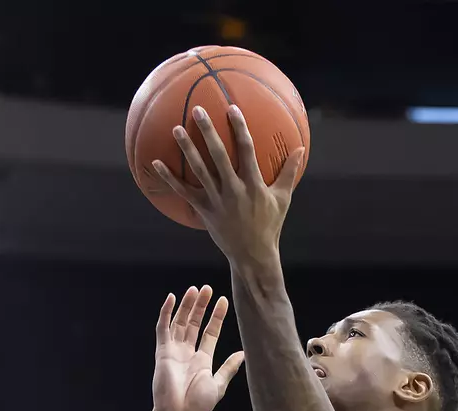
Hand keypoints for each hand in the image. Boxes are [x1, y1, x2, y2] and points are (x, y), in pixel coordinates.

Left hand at [151, 105, 306, 269]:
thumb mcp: (283, 199)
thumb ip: (289, 172)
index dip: (239, 128)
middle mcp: (233, 189)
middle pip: (218, 155)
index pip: (247, 150)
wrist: (252, 254)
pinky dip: (169, 178)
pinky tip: (156, 164)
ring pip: (199, 170)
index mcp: (253, 184)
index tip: (231, 108)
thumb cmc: (269, 224)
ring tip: (176, 129)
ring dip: (187, 149)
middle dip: (208, 131)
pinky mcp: (204, 210)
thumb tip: (301, 149)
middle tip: (198, 110)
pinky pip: (183, 191)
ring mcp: (217, 199)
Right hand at [151, 285, 244, 410]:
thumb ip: (228, 368)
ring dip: (186, 306)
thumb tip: (243, 354)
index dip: (216, 317)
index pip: (210, 332)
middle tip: (207, 289)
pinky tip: (172, 298)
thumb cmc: (198, 405)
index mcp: (202, 360)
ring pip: (180, 322)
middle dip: (201, 306)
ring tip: (195, 289)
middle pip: (194, 324)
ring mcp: (174, 351)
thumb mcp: (218, 384)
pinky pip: (162, 328)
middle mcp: (187, 353)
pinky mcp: (162, 352)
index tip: (223, 301)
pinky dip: (166, 313)